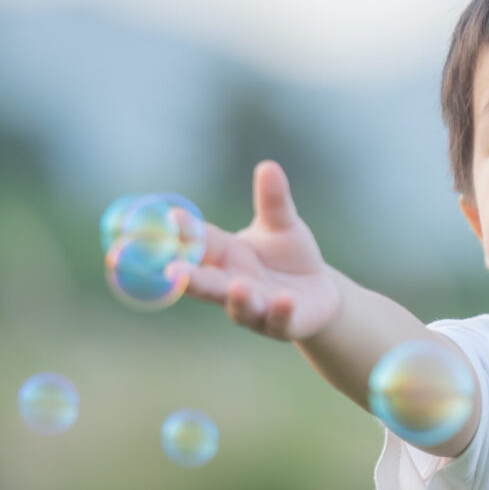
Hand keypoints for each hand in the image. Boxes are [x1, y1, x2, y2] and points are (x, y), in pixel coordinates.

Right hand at [175, 161, 342, 340]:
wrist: (319, 293)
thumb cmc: (288, 257)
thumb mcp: (282, 225)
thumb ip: (273, 200)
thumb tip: (269, 166)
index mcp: (224, 257)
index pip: (198, 243)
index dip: (182, 233)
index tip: (169, 218)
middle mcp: (232, 285)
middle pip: (206, 282)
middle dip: (189, 278)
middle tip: (171, 271)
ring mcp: (256, 308)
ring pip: (241, 306)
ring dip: (238, 298)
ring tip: (239, 286)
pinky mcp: (285, 323)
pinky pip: (279, 320)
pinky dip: (280, 311)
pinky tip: (284, 300)